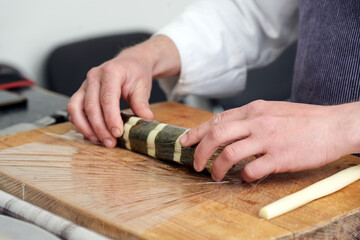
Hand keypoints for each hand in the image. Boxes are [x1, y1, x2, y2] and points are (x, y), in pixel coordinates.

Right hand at [67, 35, 180, 146]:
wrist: (130, 63)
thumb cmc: (136, 74)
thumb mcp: (143, 87)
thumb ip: (142, 104)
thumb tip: (145, 121)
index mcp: (111, 72)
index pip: (107, 98)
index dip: (111, 118)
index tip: (117, 133)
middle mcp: (94, 76)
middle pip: (91, 106)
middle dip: (99, 128)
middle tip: (110, 143)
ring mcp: (85, 84)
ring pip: (76, 108)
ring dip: (85, 127)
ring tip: (99, 140)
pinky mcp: (81, 92)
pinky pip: (74, 109)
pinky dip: (80, 123)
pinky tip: (91, 133)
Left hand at [180, 100, 357, 181]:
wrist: (333, 125)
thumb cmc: (304, 119)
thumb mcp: (272, 110)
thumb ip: (250, 118)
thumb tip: (229, 130)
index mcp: (254, 109)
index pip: (217, 120)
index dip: (196, 132)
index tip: (185, 141)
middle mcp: (257, 122)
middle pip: (216, 136)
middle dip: (200, 152)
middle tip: (195, 164)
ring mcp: (267, 139)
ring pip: (229, 154)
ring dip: (217, 168)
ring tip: (215, 176)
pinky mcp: (279, 157)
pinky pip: (252, 169)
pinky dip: (244, 176)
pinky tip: (246, 178)